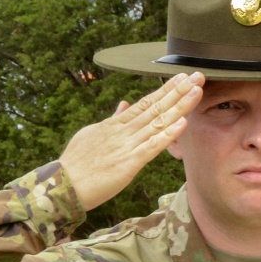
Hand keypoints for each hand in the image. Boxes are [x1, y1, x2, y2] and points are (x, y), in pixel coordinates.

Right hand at [59, 72, 204, 210]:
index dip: (165, 90)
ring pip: (157, 122)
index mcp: (115, 125)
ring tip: (196, 91)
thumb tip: (123, 105)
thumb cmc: (76, 163)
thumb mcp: (92, 134)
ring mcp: (126, 146)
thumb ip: (112, 120)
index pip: (145, 103)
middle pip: (155, 107)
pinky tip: (182, 123)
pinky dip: (168, 134)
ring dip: (179, 106)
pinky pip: (152, 147)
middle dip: (178, 91)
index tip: (182, 77)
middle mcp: (123, 131)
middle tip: (198, 75)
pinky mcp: (129, 163)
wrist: (62, 185)